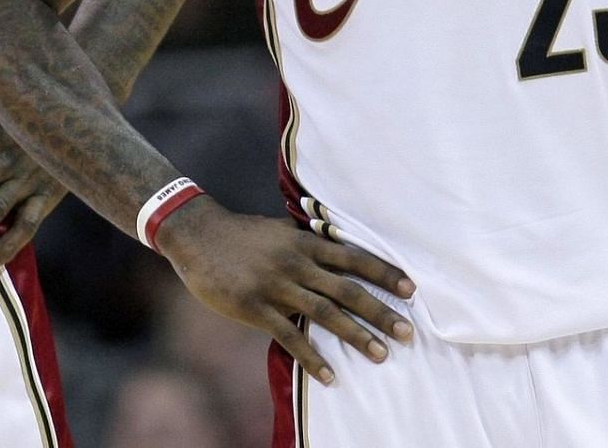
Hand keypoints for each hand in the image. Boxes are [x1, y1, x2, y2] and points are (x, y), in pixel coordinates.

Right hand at [155, 196, 415, 384]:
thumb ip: (306, 242)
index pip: (353, 258)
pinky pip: (291, 337)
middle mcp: (296, 263)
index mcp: (303, 243)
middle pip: (347, 290)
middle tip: (407, 331)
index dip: (383, 273)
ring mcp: (276, 286)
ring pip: (326, 313)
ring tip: (381, 354)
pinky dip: (312, 358)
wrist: (197, 235)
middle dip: (380, 311)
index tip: (410, 289)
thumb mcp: (278, 231)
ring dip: (357, 335)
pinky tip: (330, 376)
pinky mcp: (256, 308)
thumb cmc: (239, 233)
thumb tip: (336, 249)